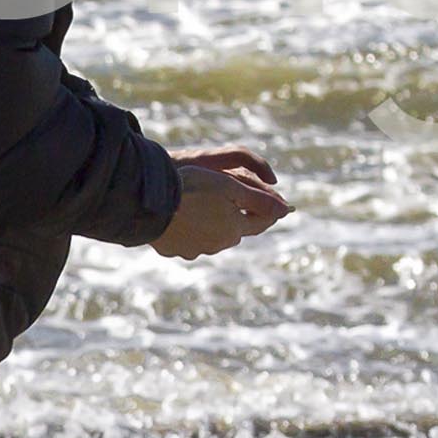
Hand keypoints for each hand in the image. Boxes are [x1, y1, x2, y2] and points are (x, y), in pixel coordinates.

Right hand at [151, 146, 286, 260]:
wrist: (150, 204)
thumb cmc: (192, 189)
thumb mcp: (230, 187)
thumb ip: (259, 199)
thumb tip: (286, 210)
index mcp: (234, 229)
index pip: (260, 221)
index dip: (268, 210)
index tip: (277, 205)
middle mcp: (218, 244)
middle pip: (236, 229)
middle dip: (239, 217)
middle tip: (239, 203)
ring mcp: (195, 250)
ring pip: (212, 236)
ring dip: (214, 224)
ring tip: (207, 208)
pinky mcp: (175, 250)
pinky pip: (189, 239)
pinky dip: (191, 229)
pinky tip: (183, 218)